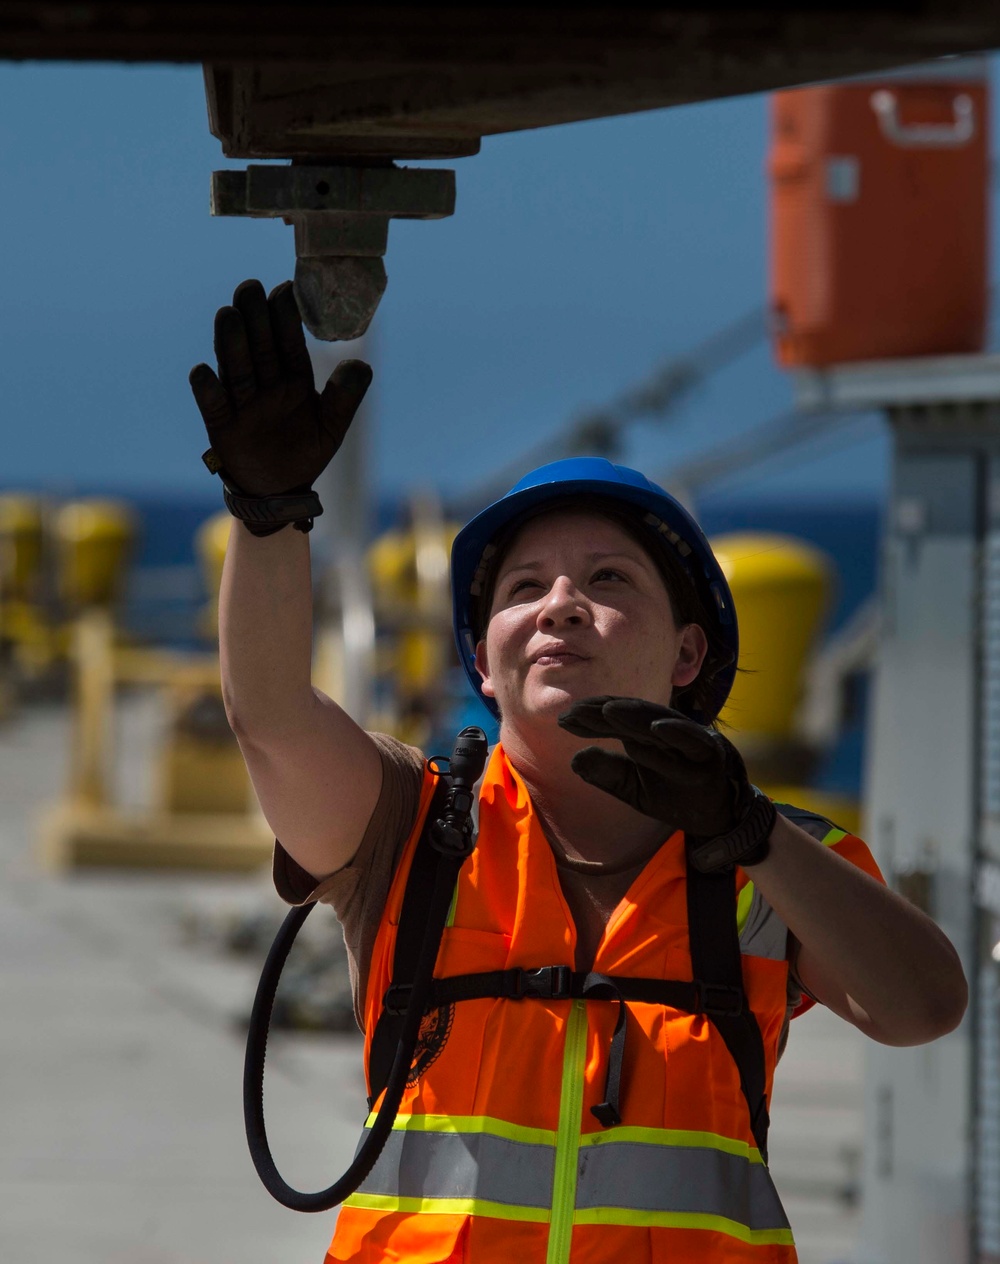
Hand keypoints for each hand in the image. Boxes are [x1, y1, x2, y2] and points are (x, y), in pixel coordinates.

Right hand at [189, 279, 371, 497]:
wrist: (280, 492)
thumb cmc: (305, 453)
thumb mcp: (331, 427)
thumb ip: (345, 398)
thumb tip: (361, 365)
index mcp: (293, 380)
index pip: (289, 344)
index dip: (287, 318)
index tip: (286, 288)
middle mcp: (266, 386)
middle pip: (259, 348)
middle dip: (256, 318)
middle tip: (250, 287)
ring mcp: (242, 404)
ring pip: (236, 370)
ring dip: (231, 343)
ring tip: (228, 315)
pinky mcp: (222, 427)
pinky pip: (215, 407)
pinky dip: (207, 391)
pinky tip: (202, 371)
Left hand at [557, 696, 772, 870]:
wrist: (722, 821)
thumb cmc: (678, 797)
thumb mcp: (636, 790)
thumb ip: (609, 774)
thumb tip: (575, 759)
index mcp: (649, 737)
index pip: (617, 720)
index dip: (592, 718)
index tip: (565, 719)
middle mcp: (669, 733)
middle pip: (633, 716)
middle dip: (604, 712)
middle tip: (574, 712)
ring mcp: (690, 742)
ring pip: (660, 724)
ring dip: (635, 715)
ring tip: (607, 711)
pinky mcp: (711, 756)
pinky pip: (694, 741)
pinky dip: (677, 731)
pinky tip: (656, 727)